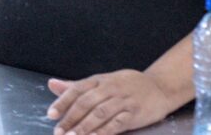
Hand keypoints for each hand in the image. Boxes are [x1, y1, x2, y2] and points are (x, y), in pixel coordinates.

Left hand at [46, 70, 172, 134]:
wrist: (159, 87)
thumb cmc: (124, 85)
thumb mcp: (100, 82)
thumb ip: (75, 86)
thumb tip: (51, 84)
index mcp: (98, 80)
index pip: (76, 90)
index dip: (62, 102)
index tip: (51, 115)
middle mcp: (109, 89)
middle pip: (86, 103)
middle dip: (70, 119)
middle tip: (58, 131)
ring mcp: (122, 101)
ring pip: (99, 114)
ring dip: (84, 127)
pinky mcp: (134, 113)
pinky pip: (116, 123)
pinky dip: (103, 131)